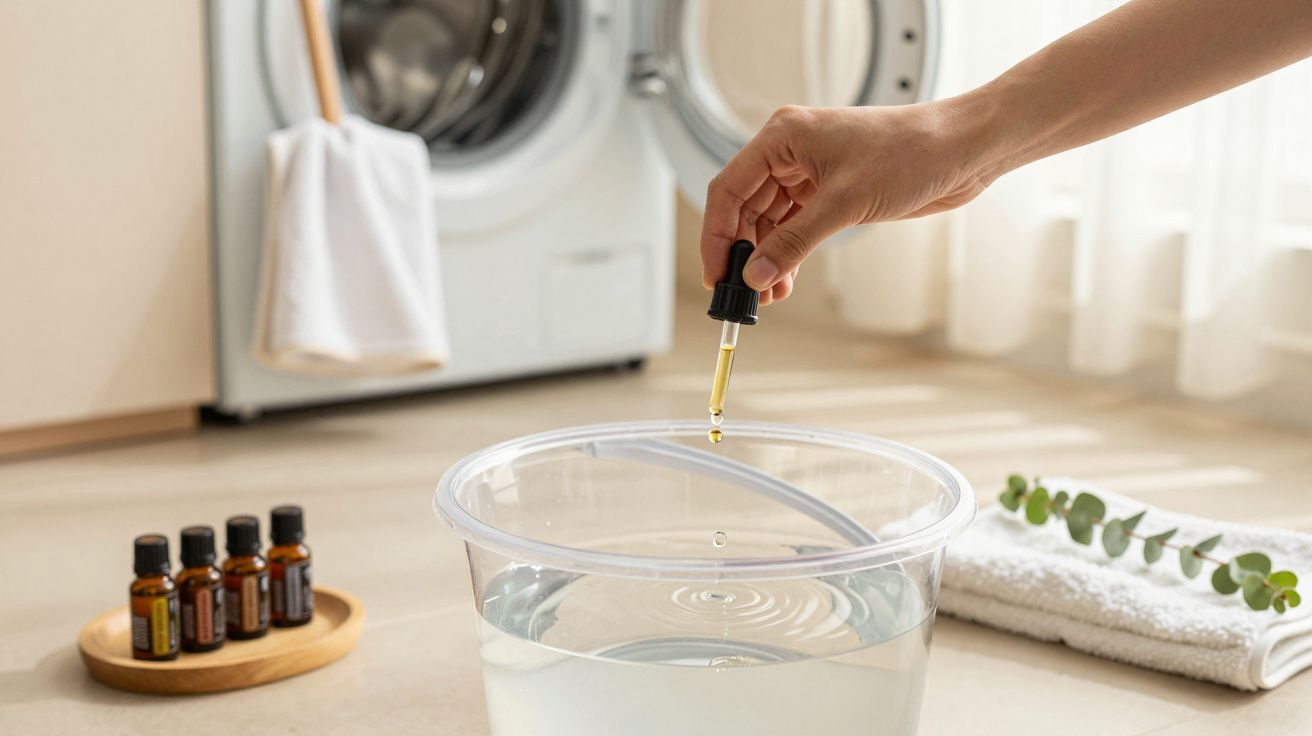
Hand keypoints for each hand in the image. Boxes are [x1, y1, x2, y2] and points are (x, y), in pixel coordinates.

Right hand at [699, 102, 993, 302]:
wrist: (961, 150)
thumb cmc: (912, 151)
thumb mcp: (845, 202)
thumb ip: (794, 242)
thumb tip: (756, 274)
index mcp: (783, 136)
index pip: (729, 189)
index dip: (717, 236)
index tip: (716, 274)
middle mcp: (791, 152)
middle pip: (744, 208)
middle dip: (742, 253)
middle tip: (740, 293)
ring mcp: (810, 173)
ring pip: (768, 222)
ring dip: (766, 259)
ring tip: (766, 294)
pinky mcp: (831, 193)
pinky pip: (793, 228)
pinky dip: (788, 255)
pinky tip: (785, 281)